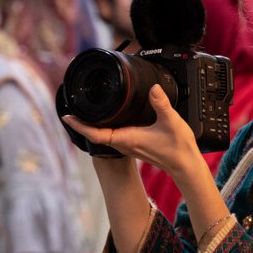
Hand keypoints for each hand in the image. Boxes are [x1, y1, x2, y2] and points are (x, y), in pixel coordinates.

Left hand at [64, 85, 201, 178]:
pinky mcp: (135, 144)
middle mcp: (125, 143)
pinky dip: (106, 126)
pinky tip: (109, 117)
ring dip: (94, 124)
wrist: (185, 165)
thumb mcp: (171, 121)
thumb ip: (161, 104)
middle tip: (71, 107)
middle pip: (96, 133)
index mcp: (127, 139)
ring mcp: (129, 144)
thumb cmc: (178, 148)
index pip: (95, 134)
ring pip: (104, 134)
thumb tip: (153, 88)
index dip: (79, 126)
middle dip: (82, 122)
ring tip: (85, 111)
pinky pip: (114, 135)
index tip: (67, 117)